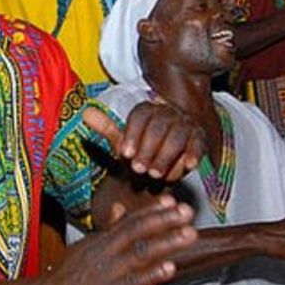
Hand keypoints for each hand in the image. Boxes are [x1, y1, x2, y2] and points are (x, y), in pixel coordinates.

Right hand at [35, 196, 196, 284]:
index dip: (151, 211)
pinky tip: (170, 269)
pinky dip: (152, 274)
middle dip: (164, 220)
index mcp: (100, 242)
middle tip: (188, 210)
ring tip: (189, 234)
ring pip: (140, 253)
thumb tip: (120, 206)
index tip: (172, 200)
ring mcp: (107, 273)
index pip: (128, 221)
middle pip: (137, 231)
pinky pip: (133, 282)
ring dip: (167, 242)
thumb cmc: (64, 280)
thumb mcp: (83, 248)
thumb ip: (106, 229)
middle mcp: (104, 253)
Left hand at [85, 102, 205, 181]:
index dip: (132, 135)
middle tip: (138, 169)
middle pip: (158, 126)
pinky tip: (187, 166)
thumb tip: (86, 112)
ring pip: (177, 136)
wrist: (157, 165)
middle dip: (148, 149)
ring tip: (155, 174)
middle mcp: (167, 113)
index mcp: (146, 110)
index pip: (139, 116)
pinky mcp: (198, 138)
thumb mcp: (121, 142)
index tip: (123, 155)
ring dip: (166, 156)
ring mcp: (184, 124)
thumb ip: (106, 128)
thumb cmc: (138, 152)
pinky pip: (197, 144)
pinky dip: (193, 154)